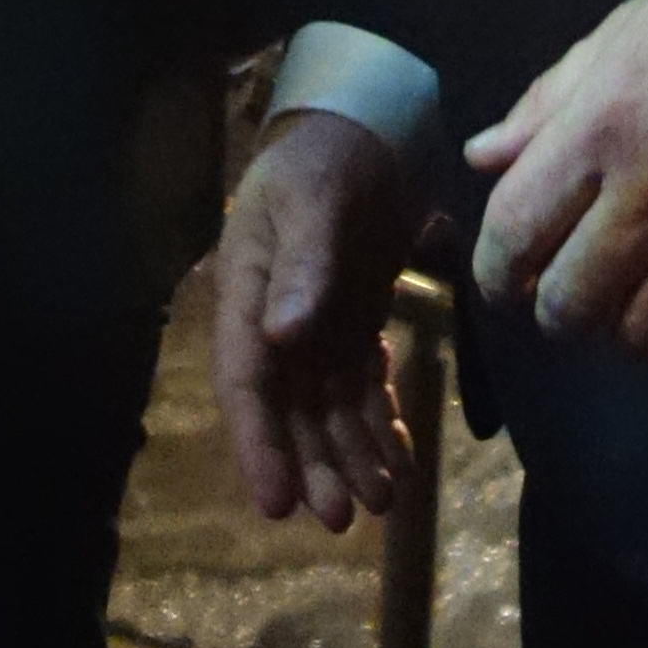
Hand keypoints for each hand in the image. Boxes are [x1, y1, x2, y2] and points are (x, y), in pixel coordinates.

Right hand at [212, 110, 414, 530]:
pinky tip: (401, 459)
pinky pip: (361, 387)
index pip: (246, 383)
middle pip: (289, 411)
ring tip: (382, 500)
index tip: (277, 503)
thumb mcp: (312, 201)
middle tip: (343, 517)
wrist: (361, 129)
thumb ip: (301, 265)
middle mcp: (274, 324)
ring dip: (350, 454)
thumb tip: (284, 337)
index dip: (259, 446)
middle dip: (313, 464)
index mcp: (247, 295)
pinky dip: (380, 423)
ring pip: (327, 408)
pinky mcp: (352, 324)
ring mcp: (314, 328)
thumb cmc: (324, 157)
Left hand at [466, 0, 647, 382]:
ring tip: (637, 307)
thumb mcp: (625, 34)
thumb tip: (484, 159)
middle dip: (559, 309)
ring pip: (642, 337)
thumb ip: (550, 102)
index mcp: (603, 127)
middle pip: (571, 302)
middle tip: (576, 296)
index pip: (514, 229)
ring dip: (627, 334)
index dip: (495, 271)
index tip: (507, 281)